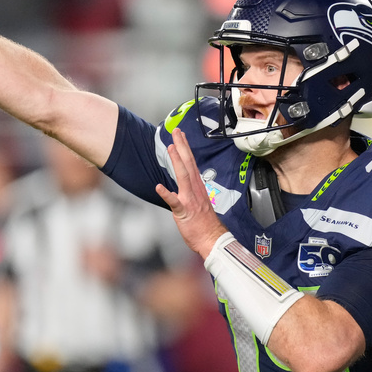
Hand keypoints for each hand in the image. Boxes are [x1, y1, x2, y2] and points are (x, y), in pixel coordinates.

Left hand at [155, 128, 227, 259]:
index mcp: (197, 187)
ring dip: (177, 162)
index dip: (185, 148)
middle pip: (188, 164)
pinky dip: (167, 194)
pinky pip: (174, 202)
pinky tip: (159, 187)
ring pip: (183, 177)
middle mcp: (195, 190)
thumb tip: (177, 187)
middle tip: (177, 132)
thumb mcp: (197, 202)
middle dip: (182, 147)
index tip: (181, 135)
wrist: (212, 239)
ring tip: (171, 148)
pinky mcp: (184, 211)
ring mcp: (190, 200)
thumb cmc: (204, 224)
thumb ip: (189, 192)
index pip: (191, 163)